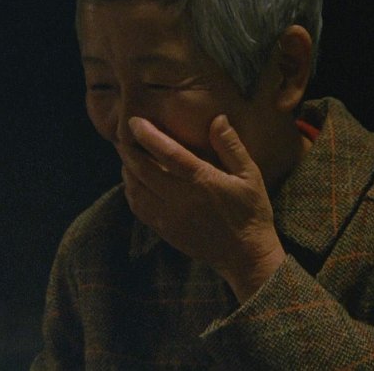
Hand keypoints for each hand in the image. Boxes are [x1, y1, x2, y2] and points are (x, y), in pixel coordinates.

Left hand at [119, 114, 285, 301]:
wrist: (245, 255)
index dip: (148, 135)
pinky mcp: (165, 231)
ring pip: (137, 190)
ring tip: (126, 156)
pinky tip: (132, 182)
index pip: (167, 153)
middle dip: (129, 151)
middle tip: (122, 136)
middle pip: (143, 170)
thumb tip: (217, 118)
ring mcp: (170, 217)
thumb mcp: (250, 175)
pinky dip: (131, 192)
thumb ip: (231, 146)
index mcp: (203, 181)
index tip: (134, 121)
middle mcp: (182, 199)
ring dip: (127, 171)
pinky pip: (140, 209)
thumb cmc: (250, 211)